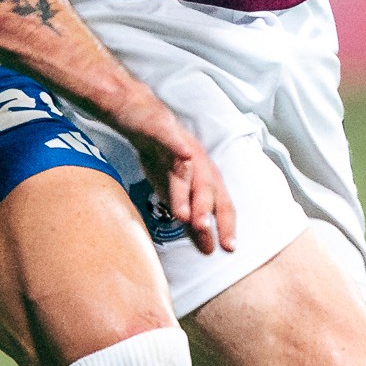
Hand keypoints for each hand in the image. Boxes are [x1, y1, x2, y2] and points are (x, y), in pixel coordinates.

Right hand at [124, 117, 235, 258]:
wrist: (138, 116)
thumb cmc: (159, 155)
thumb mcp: (174, 189)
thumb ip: (189, 214)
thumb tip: (203, 245)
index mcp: (205, 176)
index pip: (220, 203)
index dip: (225, 225)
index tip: (227, 249)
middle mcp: (199, 162)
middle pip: (208, 190)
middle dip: (209, 215)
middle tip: (209, 241)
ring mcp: (181, 145)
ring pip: (189, 171)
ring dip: (189, 194)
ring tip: (186, 217)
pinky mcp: (162, 129)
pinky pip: (171, 138)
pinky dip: (178, 146)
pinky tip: (183, 155)